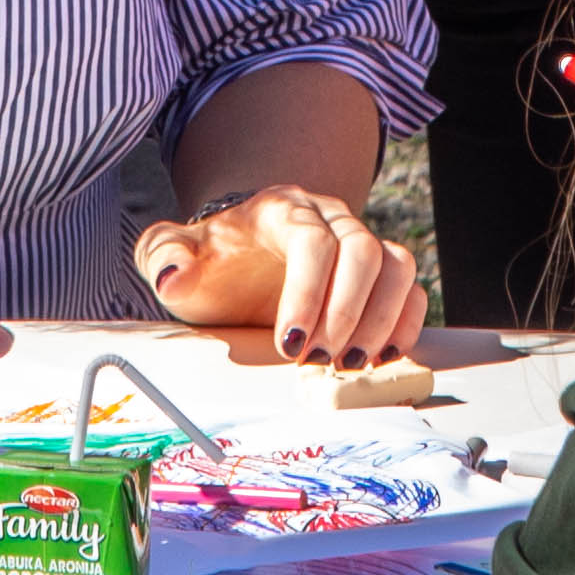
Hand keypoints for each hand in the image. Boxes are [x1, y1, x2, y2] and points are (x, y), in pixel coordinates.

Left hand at [135, 185, 428, 365]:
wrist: (239, 262)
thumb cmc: (211, 261)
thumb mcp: (174, 255)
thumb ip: (163, 256)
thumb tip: (172, 276)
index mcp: (281, 209)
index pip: (311, 239)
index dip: (308, 292)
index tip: (290, 344)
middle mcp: (329, 218)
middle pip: (362, 249)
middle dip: (345, 312)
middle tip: (320, 360)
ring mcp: (359, 243)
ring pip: (396, 266)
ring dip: (381, 320)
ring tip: (350, 364)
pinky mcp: (379, 276)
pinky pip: (411, 289)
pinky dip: (406, 324)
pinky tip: (379, 356)